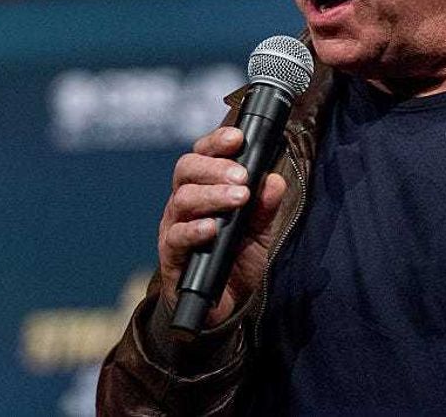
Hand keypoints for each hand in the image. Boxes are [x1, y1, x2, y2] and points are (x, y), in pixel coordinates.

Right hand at [157, 126, 287, 325]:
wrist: (221, 307)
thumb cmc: (236, 259)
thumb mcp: (259, 231)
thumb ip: (266, 207)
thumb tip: (275, 180)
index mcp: (204, 188)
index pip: (204, 154)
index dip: (217, 142)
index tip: (237, 138)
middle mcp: (185, 201)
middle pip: (186, 168)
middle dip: (216, 167)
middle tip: (242, 177)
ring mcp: (174, 226)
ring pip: (182, 198)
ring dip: (212, 195)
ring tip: (239, 199)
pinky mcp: (171, 254)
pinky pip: (175, 236)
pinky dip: (194, 229)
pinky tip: (212, 228)